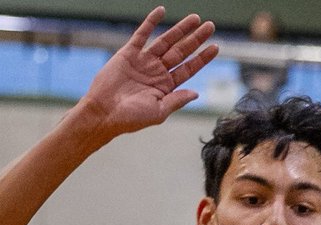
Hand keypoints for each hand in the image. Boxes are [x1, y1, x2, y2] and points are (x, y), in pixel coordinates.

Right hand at [79, 7, 217, 137]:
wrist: (104, 112)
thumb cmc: (131, 118)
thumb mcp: (159, 111)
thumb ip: (177, 100)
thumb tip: (196, 93)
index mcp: (167, 86)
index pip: (189, 68)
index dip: (202, 57)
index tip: (216, 47)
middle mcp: (157, 71)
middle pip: (182, 51)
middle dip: (196, 39)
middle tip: (210, 26)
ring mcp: (144, 61)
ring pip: (166, 41)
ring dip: (180, 29)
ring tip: (195, 18)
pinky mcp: (128, 53)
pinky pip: (141, 34)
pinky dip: (151, 22)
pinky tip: (161, 11)